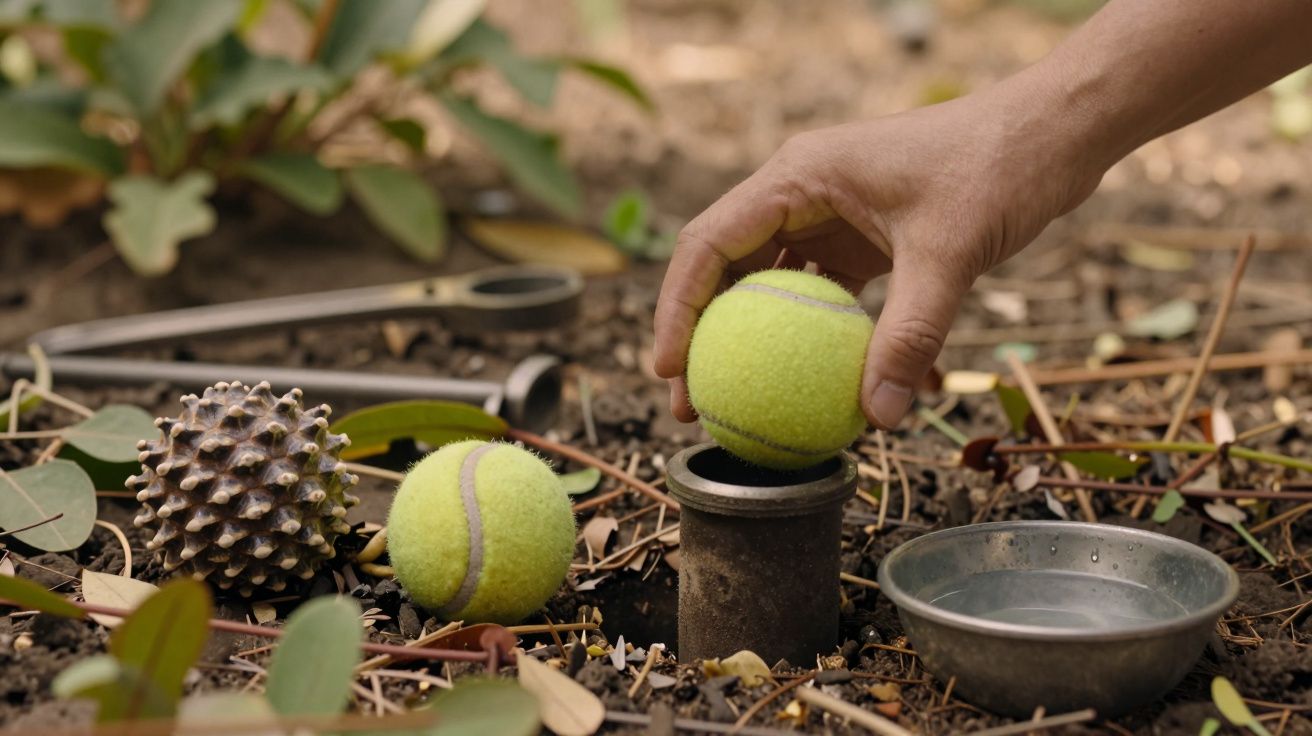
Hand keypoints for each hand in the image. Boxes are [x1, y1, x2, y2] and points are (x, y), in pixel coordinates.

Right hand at [652, 81, 1105, 428]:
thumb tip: (878, 417)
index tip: (669, 370)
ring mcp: (831, 214)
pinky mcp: (863, 237)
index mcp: (798, 176)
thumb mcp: (949, 253)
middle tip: (693, 404)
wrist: (1055, 131)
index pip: (709, 244)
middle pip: (725, 268)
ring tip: (737, 401)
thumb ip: (910, 335)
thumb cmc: (998, 166)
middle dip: (701, 336)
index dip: (677, 309)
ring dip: (749, 340)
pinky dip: (808, 336)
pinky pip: (818, 293)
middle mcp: (802, 192)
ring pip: (767, 283)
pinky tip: (809, 383)